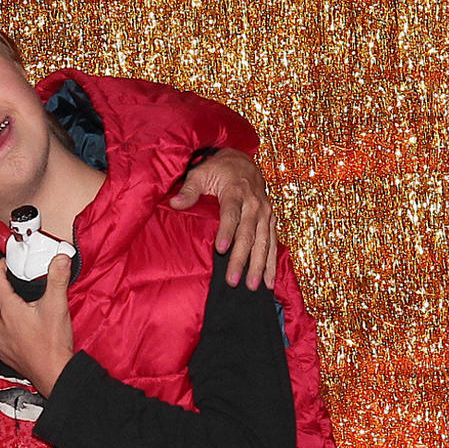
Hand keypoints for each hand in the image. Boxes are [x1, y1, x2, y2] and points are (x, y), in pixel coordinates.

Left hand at [0, 255, 73, 396]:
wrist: (53, 372)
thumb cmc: (52, 343)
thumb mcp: (57, 305)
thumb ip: (58, 279)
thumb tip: (61, 259)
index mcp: (9, 309)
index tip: (4, 263)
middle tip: (6, 279)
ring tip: (7, 300)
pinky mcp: (2, 351)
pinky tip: (7, 325)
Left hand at [171, 148, 277, 289]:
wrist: (242, 160)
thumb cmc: (218, 169)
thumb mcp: (200, 173)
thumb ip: (189, 190)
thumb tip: (175, 203)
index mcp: (236, 191)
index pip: (231, 214)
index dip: (227, 231)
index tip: (220, 249)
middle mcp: (254, 203)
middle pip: (248, 233)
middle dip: (241, 258)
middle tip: (233, 280)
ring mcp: (265, 212)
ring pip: (263, 242)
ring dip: (258, 265)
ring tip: (252, 286)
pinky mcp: (271, 219)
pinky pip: (273, 243)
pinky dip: (272, 262)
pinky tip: (268, 281)